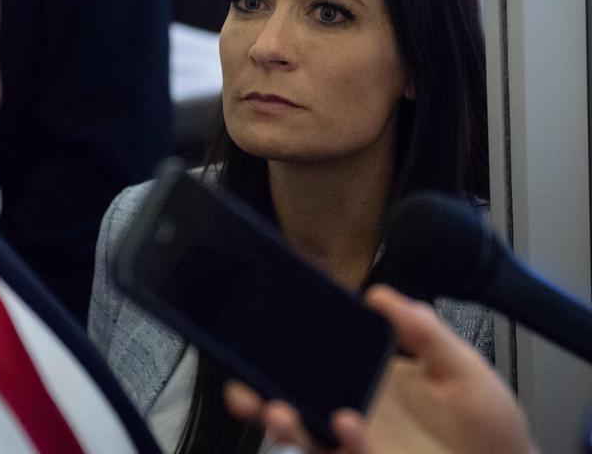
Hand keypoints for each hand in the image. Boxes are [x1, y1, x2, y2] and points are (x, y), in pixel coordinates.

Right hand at [224, 285, 537, 453]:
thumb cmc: (489, 423)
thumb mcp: (462, 365)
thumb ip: (424, 331)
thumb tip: (378, 294)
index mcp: (368, 374)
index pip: (317, 354)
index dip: (284, 344)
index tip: (260, 326)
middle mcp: (353, 408)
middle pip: (293, 398)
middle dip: (258, 393)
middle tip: (243, 387)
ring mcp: (359, 443)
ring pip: (303, 433)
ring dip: (283, 422)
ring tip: (277, 411)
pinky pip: (341, 453)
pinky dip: (341, 441)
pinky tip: (347, 425)